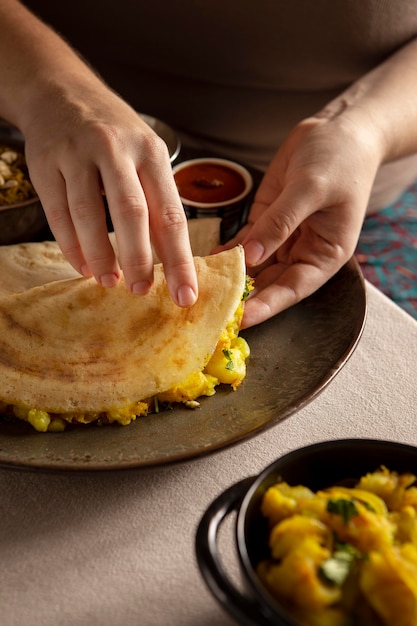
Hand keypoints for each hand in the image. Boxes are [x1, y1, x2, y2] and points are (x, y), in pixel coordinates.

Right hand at [22, 81, 197, 306]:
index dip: (179, 259)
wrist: (60, 89)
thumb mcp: (145, 153)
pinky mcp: (45, 162)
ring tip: (111, 283)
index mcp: (150, 152)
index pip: (170, 213)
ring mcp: (76, 154)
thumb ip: (157, 198)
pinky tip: (83, 266)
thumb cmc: (114, 132)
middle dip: (139, 259)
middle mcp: (115, 149)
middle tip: (143, 291)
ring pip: (88, 214)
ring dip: (101, 256)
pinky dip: (70, 245)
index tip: (186, 294)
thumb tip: (171, 258)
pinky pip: (57, 213)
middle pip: (131, 213)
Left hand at [218, 115, 381, 327]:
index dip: (268, 306)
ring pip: (254, 266)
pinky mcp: (266, 221)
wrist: (337, 130)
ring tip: (203, 289)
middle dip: (243, 297)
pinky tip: (207, 261)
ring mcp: (283, 238)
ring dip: (231, 277)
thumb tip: (250, 256)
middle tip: (211, 309)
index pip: (293, 288)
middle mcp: (304, 252)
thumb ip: (281, 222)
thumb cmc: (339, 159)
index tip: (242, 319)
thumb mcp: (310, 189)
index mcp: (325, 253)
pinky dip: (227, 252)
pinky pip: (244, 243)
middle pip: (270, 283)